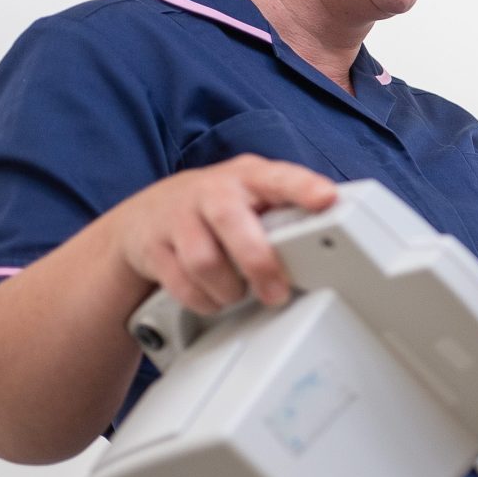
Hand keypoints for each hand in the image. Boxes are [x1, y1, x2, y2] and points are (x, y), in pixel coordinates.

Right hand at [110, 155, 337, 312]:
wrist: (146, 216)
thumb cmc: (217, 207)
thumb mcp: (254, 197)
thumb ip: (287, 212)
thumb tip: (331, 242)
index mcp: (249, 177)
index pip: (278, 177)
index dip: (302, 187)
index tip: (326, 199)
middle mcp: (211, 191)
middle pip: (232, 221)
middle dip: (259, 263)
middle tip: (277, 292)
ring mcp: (178, 217)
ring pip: (205, 261)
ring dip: (229, 288)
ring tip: (239, 292)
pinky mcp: (152, 247)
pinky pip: (182, 284)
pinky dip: (204, 299)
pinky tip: (214, 296)